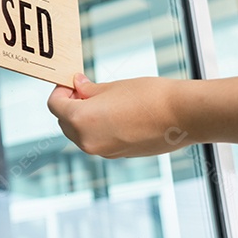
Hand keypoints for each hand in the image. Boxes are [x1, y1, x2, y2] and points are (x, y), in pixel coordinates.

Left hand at [47, 74, 189, 157]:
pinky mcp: (119, 155)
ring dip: (83, 117)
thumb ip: (89, 90)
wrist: (183, 115)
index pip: (55, 106)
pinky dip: (98, 128)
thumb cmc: (148, 96)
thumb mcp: (112, 87)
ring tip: (102, 99)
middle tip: (84, 88)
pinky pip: (98, 141)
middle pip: (64, 122)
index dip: (60, 91)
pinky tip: (115, 113)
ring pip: (80, 134)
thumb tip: (76, 87)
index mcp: (81, 121)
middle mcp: (88, 141)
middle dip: (70, 105)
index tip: (70, 82)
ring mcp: (104, 152)